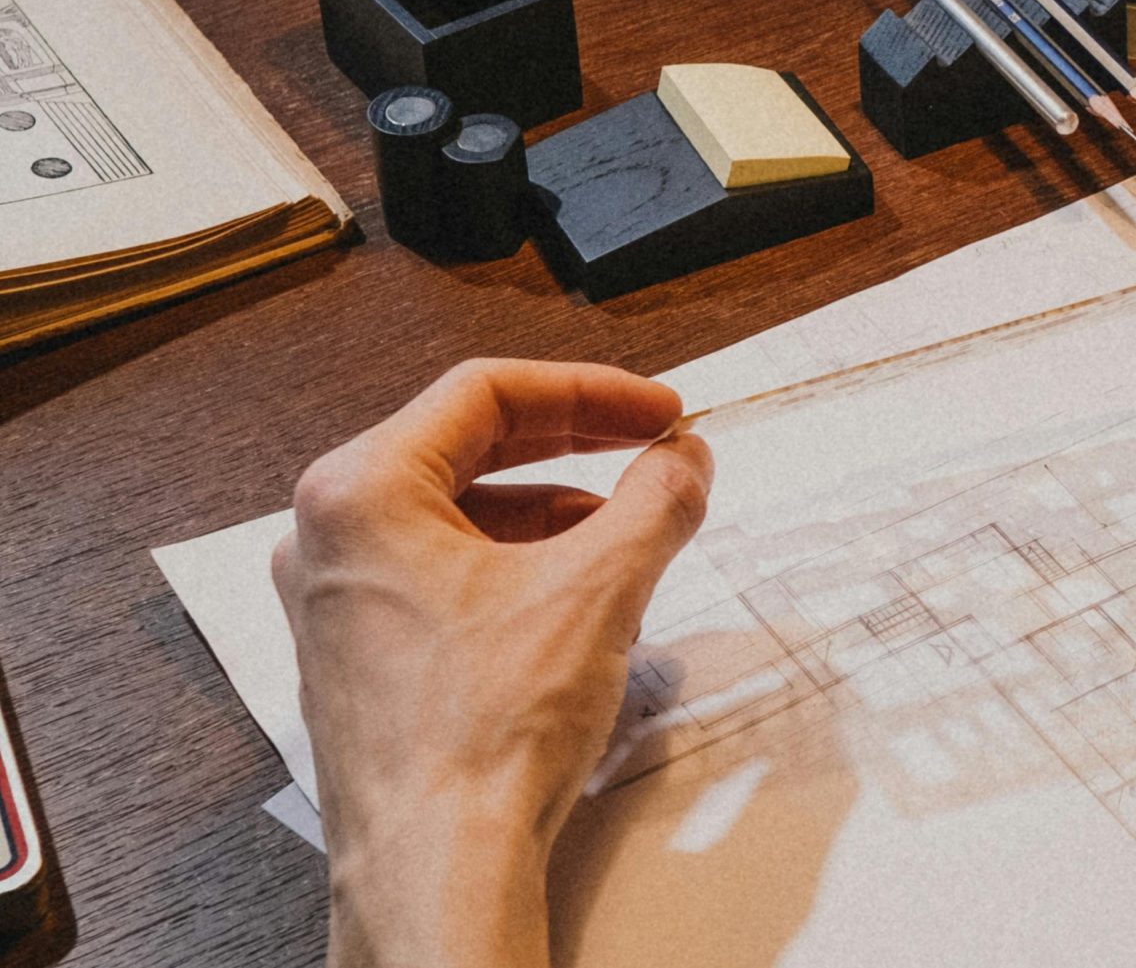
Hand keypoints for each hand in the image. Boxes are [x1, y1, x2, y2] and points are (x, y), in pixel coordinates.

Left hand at [272, 360, 712, 967]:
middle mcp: (328, 539)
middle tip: (653, 450)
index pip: (486, 391)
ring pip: (462, 514)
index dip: (591, 391)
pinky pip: (446, 573)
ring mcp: (337, 601)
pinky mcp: (360, 656)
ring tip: (632, 535)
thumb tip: (684, 459)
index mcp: (360, 493)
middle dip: (576, 446)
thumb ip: (657, 499)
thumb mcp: (600, 587)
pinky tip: (582, 598)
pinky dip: (520, 565)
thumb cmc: (482, 736)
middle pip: (469, 447)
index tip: (656, 411)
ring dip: (555, 511)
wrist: (438, 867)